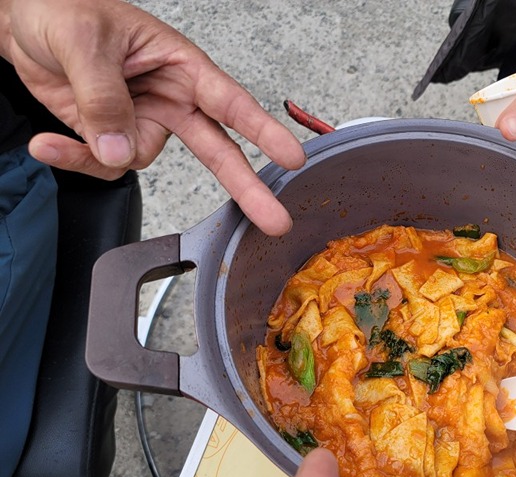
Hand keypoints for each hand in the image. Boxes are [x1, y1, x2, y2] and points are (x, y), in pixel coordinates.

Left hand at [0, 0, 304, 234]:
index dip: (263, 132)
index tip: (291, 158)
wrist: (19, 19)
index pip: (229, 102)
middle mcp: (171, 97)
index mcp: (181, 65)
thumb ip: (105, 98)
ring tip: (57, 137)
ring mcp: (144, 120)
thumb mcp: (85, 42)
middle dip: (246, 186)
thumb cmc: (63, 8)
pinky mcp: (114, 136)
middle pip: (217, 150)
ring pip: (142, 160)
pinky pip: (106, 165)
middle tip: (273, 219)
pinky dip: (76, 159)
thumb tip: (120, 149)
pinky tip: (50, 143)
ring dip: (101, 155)